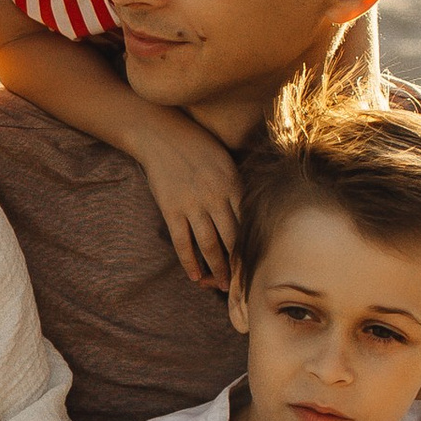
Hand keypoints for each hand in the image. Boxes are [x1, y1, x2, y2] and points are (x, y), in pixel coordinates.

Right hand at [124, 111, 243, 289]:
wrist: (161, 134)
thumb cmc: (197, 145)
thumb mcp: (226, 160)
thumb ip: (237, 185)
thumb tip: (252, 210)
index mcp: (233, 185)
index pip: (249, 224)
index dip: (254, 248)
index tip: (260, 265)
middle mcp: (215, 197)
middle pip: (232, 240)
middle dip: (239, 265)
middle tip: (244, 283)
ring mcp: (192, 205)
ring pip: (209, 246)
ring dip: (217, 269)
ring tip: (222, 286)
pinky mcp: (171, 210)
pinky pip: (182, 243)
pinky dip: (189, 263)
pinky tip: (195, 276)